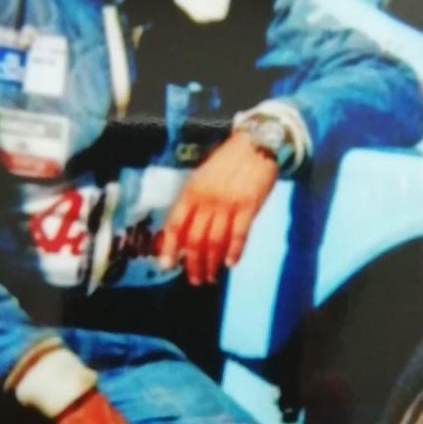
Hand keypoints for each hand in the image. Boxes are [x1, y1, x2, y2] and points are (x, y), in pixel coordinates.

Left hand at [159, 130, 277, 284]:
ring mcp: (228, 204)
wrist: (256, 144)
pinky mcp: (248, 206)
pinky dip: (234, 252)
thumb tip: (182, 231)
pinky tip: (231, 264)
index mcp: (191, 191)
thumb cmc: (227, 162)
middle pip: (195, 239)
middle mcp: (207, 199)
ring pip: (215, 242)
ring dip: (211, 263)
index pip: (175, 224)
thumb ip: (193, 202)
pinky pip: (239, 235)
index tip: (167, 265)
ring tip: (211, 277)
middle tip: (195, 279)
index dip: (169, 247)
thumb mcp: (201, 177)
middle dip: (193, 263)